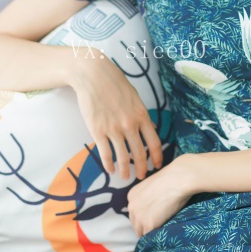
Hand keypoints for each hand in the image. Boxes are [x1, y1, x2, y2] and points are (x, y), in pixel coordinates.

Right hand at [69, 52, 163, 179]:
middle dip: (142, 168)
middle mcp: (130, 125)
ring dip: (125, 170)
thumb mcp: (134, 97)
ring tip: (125, 177)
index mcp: (141, 115)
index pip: (154, 142)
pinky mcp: (98, 131)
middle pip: (140, 153)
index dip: (158, 156)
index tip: (158, 165)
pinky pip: (106, 153)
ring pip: (123, 157)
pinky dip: (108, 164)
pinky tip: (109, 170)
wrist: (93, 75)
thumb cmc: (113, 83)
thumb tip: (149, 128)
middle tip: (142, 176)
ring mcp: (114, 129)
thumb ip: (141, 114)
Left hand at [126, 155, 196, 236]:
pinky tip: (166, 230)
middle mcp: (131, 206)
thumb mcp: (153, 186)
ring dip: (150, 232)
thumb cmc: (172, 179)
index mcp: (131, 196)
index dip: (144, 216)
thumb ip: (149, 197)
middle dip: (145, 226)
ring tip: (163, 228)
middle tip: (160, 224)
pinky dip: (158, 235)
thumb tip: (154, 208)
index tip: (155, 216)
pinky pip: (151, 236)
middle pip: (135, 224)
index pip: (134, 213)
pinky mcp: (149, 224)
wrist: (178, 179)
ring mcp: (139, 216)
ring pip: (141, 232)